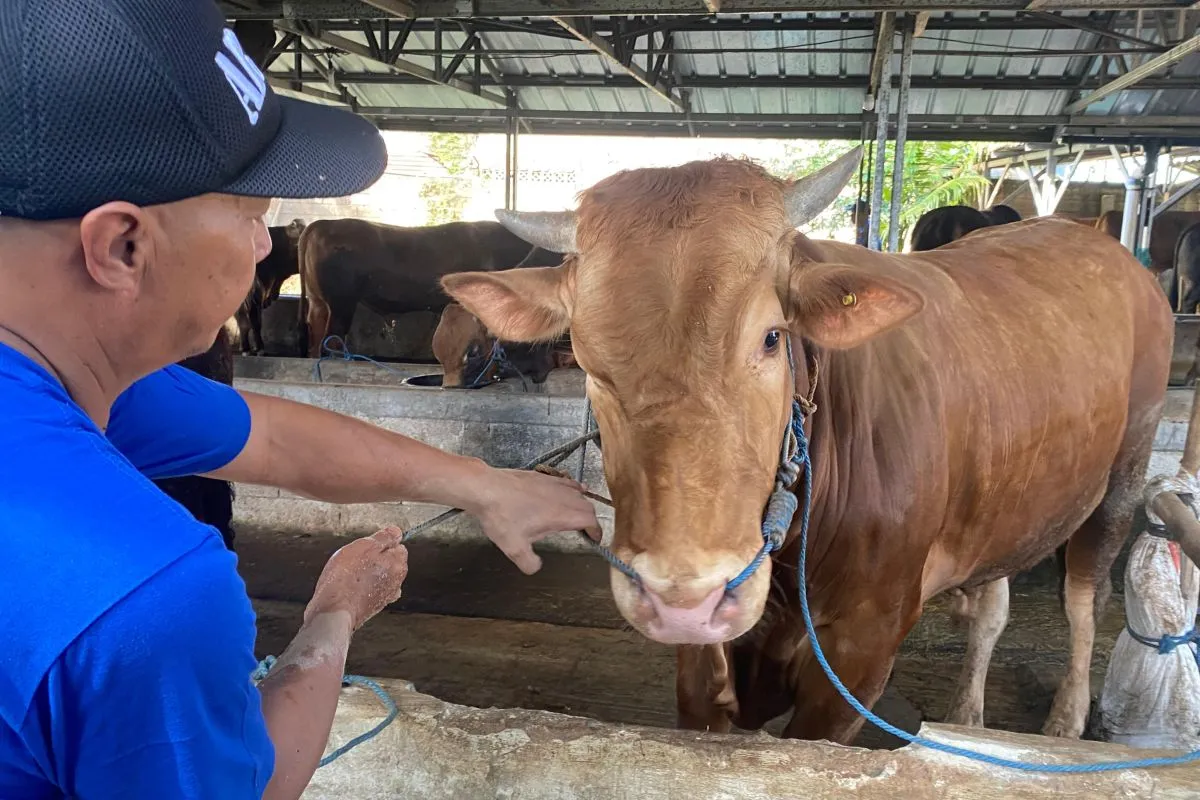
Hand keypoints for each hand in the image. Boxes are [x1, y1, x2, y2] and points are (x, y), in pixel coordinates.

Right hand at [305, 526, 409, 630]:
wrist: (334, 612)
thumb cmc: (346, 579)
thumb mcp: (364, 546)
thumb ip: (383, 538)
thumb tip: (396, 532)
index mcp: (398, 566)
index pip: (398, 546)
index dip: (381, 543)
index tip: (366, 546)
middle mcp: (396, 583)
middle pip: (387, 562)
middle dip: (372, 559)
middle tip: (354, 560)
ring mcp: (384, 597)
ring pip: (376, 576)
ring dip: (364, 573)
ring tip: (347, 574)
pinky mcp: (370, 607)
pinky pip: (367, 589)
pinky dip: (358, 587)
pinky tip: (346, 587)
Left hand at [467, 467, 601, 574]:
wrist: (486, 488)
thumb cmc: (502, 517)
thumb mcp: (514, 548)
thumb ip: (529, 563)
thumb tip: (536, 567)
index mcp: (561, 515)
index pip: (590, 520)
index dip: (596, 530)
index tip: (595, 539)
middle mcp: (562, 496)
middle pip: (587, 506)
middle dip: (591, 519)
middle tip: (586, 531)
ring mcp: (553, 483)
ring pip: (577, 491)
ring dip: (583, 503)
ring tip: (582, 512)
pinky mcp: (542, 476)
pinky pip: (565, 481)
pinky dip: (573, 487)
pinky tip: (570, 489)